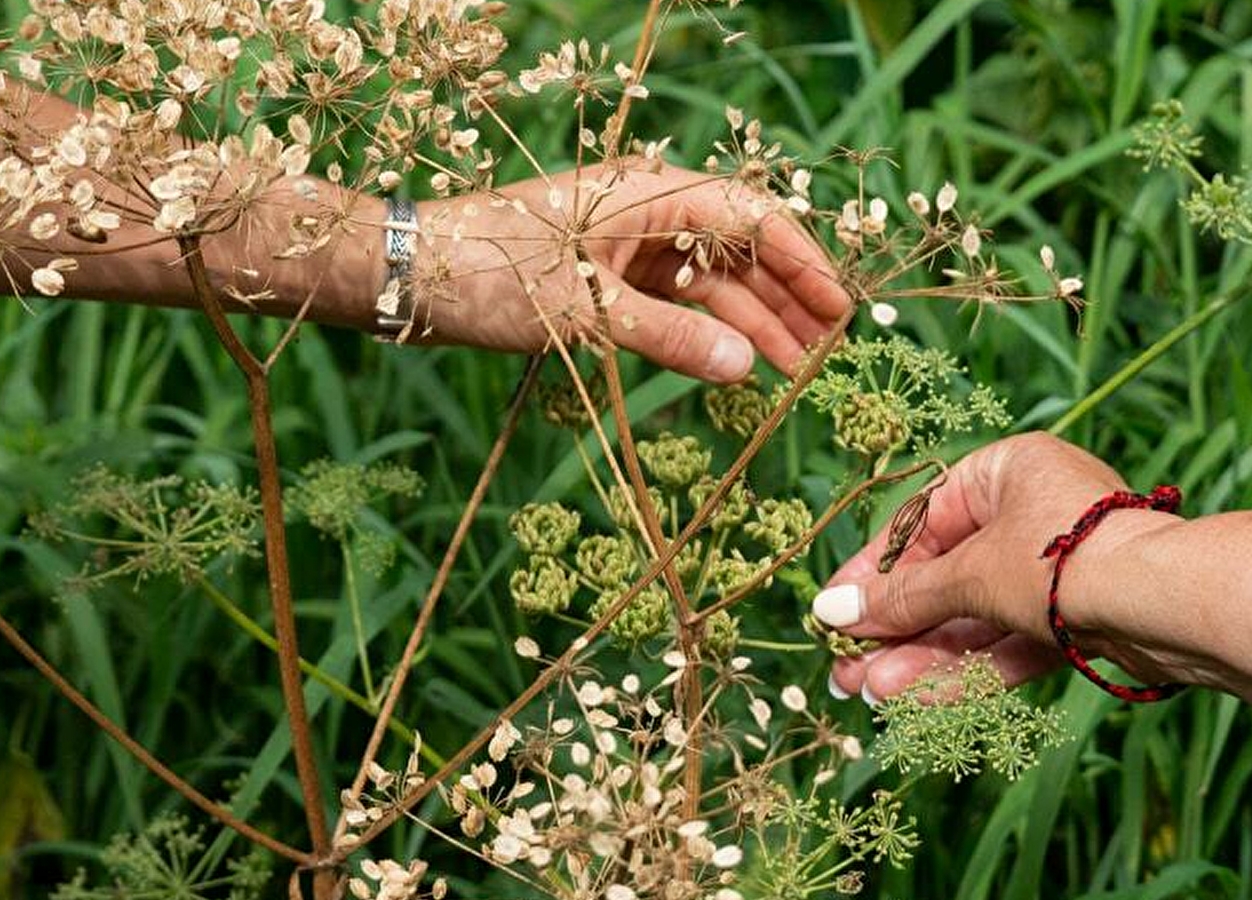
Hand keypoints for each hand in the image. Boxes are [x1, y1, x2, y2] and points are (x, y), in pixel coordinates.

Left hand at [411, 164, 848, 381]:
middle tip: (832, 350)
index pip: (749, 218)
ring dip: (755, 321)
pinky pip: (678, 302)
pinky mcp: (613, 277)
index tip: (840, 307)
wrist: (411, 277)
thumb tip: (747, 366)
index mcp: (648, 194)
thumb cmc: (489, 275)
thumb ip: (668, 338)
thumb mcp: (584, 313)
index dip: (801, 262)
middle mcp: (649, 212)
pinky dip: (710, 331)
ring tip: (800, 370)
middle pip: (740, 250)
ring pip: (713, 281)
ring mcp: (631, 245)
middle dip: (788, 298)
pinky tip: (743, 363)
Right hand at [816, 433, 1182, 702]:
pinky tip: (919, 698)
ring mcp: (1056, 569)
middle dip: (895, 627)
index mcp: (1007, 471)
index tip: (835, 612)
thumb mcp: (970, 575)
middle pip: (945, 575)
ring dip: (923, 655)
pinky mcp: (1077, 619)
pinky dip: (967, 668)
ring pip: (974, 616)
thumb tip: (833, 610)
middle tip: (846, 669)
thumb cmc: (1062, 561)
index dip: (874, 572)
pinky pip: (1009, 641)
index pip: (921, 520)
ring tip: (872, 692)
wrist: (1165, 606)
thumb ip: (903, 597)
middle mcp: (1032, 513)